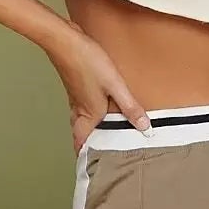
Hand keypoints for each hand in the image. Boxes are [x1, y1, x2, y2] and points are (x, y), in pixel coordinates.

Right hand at [49, 25, 151, 154]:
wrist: (65, 41)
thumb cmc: (88, 62)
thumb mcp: (115, 85)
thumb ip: (129, 107)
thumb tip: (144, 128)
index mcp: (89, 114)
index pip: (82, 142)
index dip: (85, 156)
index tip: (93, 167)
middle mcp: (80, 110)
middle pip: (80, 134)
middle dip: (88, 145)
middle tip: (100, 154)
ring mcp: (75, 98)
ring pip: (80, 121)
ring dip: (88, 130)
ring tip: (102, 135)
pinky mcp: (75, 87)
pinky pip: (81, 107)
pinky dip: (89, 114)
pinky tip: (99, 108)